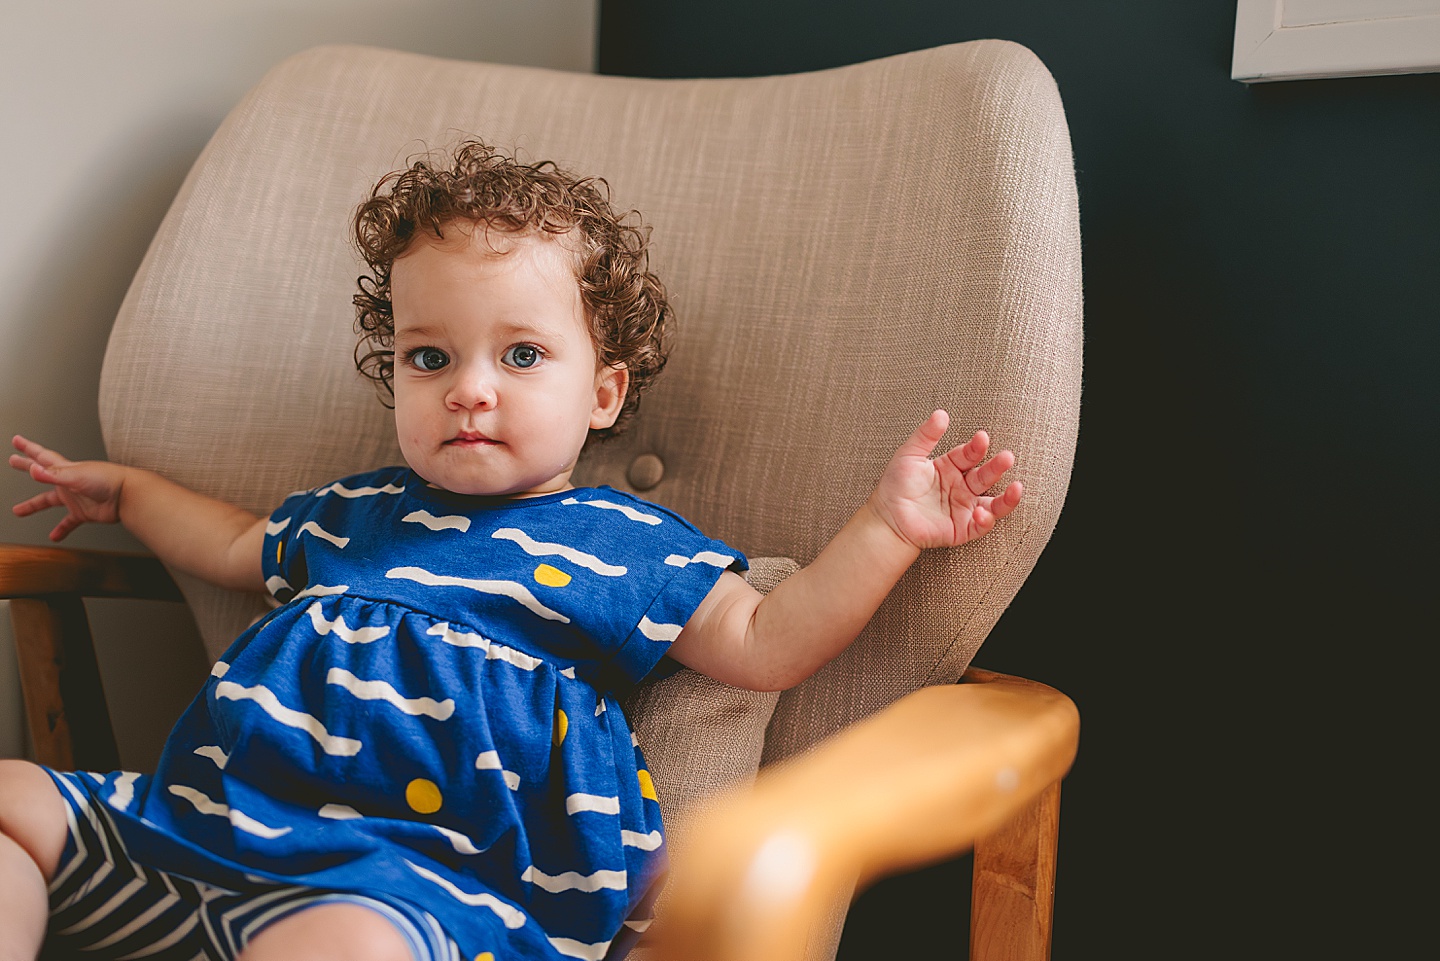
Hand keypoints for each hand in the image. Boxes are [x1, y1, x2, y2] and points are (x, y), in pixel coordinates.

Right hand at [10, 435, 127, 540]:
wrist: (129, 496)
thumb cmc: (109, 480)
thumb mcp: (76, 475)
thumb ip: (54, 475)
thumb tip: (33, 470)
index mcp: (66, 469)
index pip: (42, 456)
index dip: (28, 448)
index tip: (17, 441)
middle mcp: (68, 482)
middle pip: (42, 474)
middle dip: (27, 466)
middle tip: (13, 461)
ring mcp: (75, 497)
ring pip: (49, 501)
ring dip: (34, 505)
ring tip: (19, 510)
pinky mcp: (84, 512)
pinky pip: (69, 522)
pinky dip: (61, 529)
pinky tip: (54, 536)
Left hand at [867, 410, 1022, 550]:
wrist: (887, 518)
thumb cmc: (896, 486)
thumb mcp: (909, 456)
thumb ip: (926, 436)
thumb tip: (941, 414)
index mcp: (951, 467)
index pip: (970, 455)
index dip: (977, 447)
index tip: (981, 438)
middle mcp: (962, 487)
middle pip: (985, 476)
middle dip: (997, 467)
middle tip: (1007, 457)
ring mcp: (964, 508)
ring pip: (993, 503)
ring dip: (1007, 497)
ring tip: (1017, 488)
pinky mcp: (963, 529)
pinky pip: (981, 526)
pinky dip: (986, 520)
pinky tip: (982, 512)